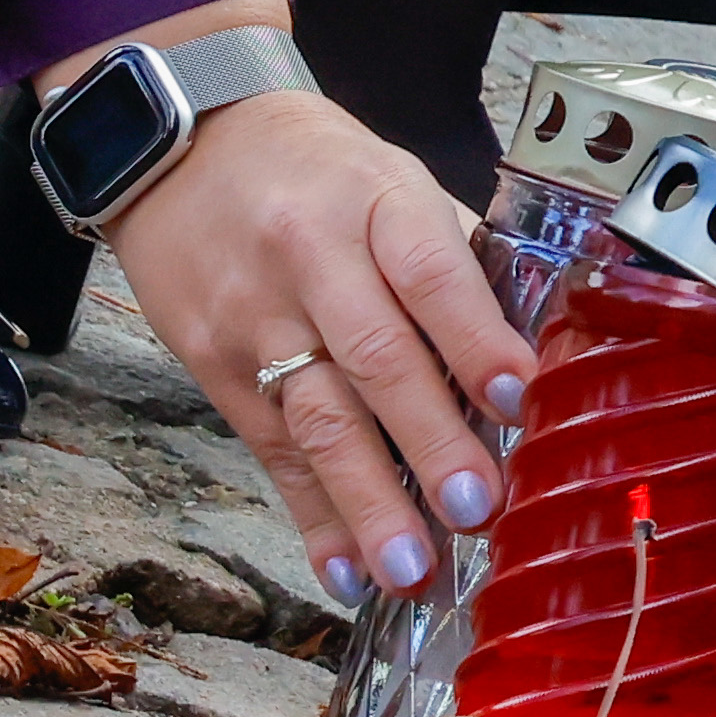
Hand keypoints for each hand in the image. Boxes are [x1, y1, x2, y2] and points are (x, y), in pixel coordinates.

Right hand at [86, 54, 535, 603]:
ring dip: (368, 503)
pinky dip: (311, 516)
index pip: (433, 274)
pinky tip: (345, 568)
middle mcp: (310, 260)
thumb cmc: (317, 171)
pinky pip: (271, 451)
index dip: (477, 341)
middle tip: (476, 510)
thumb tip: (533, 351)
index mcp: (375, 202)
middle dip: (429, 443)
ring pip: (317, 419)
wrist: (183, 147)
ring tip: (412, 568)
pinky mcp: (212, 366)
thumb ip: (457, 259)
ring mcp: (254, 318)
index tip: (520, 400)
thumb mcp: (394, 182)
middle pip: (375, 359)